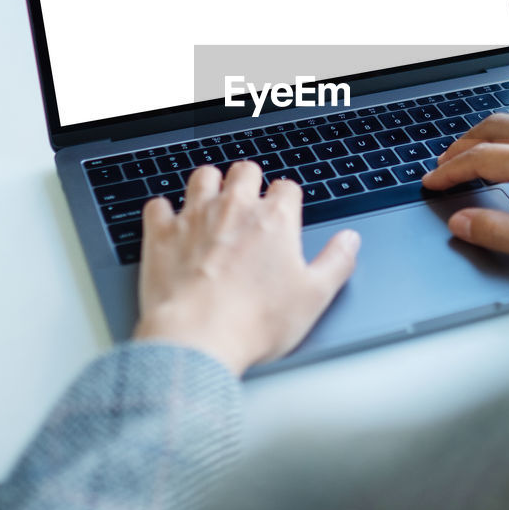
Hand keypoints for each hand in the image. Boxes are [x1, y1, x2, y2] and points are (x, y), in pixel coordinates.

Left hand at [133, 162, 358, 374]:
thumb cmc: (255, 321)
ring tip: (212, 202)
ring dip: (209, 185)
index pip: (287, 188)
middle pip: (245, 171)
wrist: (198, 338)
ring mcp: (195, 217)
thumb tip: (350, 241)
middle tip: (250, 202)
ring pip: (203, 176)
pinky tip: (170, 224)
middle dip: (250, 181)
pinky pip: (158, 205)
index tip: (285, 214)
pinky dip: (164, 212)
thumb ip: (336, 262)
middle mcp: (235, 208)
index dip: (287, 200)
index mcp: (275, 220)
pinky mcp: (161, 234)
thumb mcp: (314, 297)